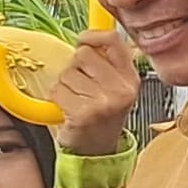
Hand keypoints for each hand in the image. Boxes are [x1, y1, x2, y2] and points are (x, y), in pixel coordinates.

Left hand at [52, 28, 141, 156]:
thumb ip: (105, 61)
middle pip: (83, 54)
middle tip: (82, 86)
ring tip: (75, 99)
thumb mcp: (114, 86)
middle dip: (75, 67)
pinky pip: (57, 90)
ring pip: (67, 73)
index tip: (83, 40)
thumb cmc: (101, 116)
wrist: (96, 151)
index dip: (92, 36)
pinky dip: (56, 98)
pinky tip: (68, 109)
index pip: (113, 40)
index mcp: (130, 78)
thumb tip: (87, 36)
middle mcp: (121, 90)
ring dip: (64, 85)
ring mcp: (104, 102)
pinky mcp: (83, 114)